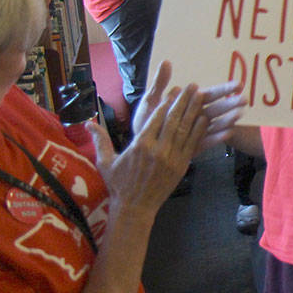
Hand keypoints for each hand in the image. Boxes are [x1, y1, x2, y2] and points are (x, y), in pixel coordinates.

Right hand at [90, 76, 207, 215]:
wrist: (135, 207)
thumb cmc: (118, 184)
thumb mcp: (105, 162)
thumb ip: (100, 140)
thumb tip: (86, 123)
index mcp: (139, 146)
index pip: (155, 119)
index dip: (166, 103)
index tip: (173, 90)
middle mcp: (157, 150)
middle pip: (173, 120)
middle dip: (183, 101)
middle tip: (192, 86)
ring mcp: (171, 158)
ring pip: (185, 130)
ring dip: (194, 111)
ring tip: (201, 96)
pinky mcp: (181, 166)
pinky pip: (192, 144)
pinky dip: (199, 130)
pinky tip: (205, 118)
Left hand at [132, 61, 245, 153]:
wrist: (138, 145)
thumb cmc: (147, 120)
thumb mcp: (151, 100)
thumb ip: (160, 83)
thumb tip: (165, 61)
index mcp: (189, 103)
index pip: (209, 94)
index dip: (224, 90)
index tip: (239, 85)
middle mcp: (196, 116)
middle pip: (217, 108)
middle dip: (230, 104)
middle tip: (244, 100)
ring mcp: (196, 132)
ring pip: (215, 124)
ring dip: (227, 119)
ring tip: (239, 115)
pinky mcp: (194, 146)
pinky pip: (208, 142)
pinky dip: (218, 138)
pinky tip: (228, 134)